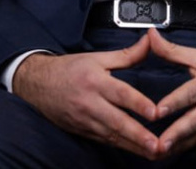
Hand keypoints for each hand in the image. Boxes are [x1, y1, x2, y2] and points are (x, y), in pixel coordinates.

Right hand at [12, 33, 164, 159]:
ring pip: (113, 136)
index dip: (138, 103)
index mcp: (95, 81)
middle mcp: (90, 103)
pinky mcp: (83, 131)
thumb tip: (149, 42)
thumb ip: (126, 55)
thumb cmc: (69, 70)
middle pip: (118, 121)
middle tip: (157, 145)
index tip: (155, 113)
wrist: (37, 84)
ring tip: (154, 153)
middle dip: (139, 135)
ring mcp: (85, 120)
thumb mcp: (97, 58)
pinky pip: (105, 141)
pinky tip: (137, 151)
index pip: (120, 93)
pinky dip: (122, 147)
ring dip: (134, 146)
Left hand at [147, 28, 195, 156]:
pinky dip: (190, 146)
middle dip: (177, 134)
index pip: (190, 93)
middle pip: (195, 120)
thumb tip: (150, 35)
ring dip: (181, 145)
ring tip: (162, 153)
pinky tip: (175, 151)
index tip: (157, 112)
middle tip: (160, 144)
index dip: (173, 103)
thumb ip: (172, 49)